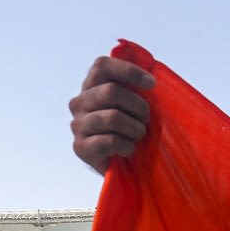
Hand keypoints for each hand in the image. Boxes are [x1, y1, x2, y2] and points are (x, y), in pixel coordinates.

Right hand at [68, 56, 155, 174]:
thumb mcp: (134, 103)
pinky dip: (127, 146)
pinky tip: (128, 148)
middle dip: (138, 106)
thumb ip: (137, 87)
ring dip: (135, 128)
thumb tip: (151, 74)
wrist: (120, 164)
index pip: (102, 66)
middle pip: (111, 91)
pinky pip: (111, 141)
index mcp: (91, 86)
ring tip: (138, 135)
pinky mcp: (80, 147)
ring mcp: (78, 125)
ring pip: (113, 117)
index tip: (152, 84)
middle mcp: (79, 102)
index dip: (129, 71)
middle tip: (146, 119)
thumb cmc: (130, 128)